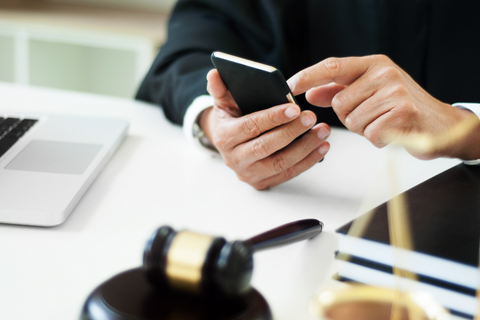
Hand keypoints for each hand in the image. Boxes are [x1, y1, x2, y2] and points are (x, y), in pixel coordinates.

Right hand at [200, 69, 330, 189]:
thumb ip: (219, 88)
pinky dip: (308, 161)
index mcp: (224, 137)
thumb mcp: (223, 102)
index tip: (294, 108)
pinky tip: (322, 147)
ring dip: (305, 147)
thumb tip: (214, 73)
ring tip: (323, 131)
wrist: (229, 145)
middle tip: (311, 117)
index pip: (250, 127)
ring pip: (280, 163)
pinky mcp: (262, 183)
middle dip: (291, 132)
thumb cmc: (231, 119)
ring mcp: (248, 174)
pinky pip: (288, 173)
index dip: (272, 117)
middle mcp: (234, 159)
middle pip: (266, 147)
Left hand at [287, 55, 479, 159]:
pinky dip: (377, 139)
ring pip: (353, 121)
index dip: (308, 76)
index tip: (289, 87)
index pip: (332, 66)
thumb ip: (339, 90)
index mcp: (373, 64)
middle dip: (350, 116)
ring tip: (385, 122)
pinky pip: (370, 134)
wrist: (440, 125)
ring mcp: (395, 92)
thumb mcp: (369, 92)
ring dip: (365, 128)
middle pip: (339, 102)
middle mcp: (384, 72)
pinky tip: (392, 131)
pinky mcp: (402, 113)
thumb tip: (311, 93)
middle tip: (373, 115)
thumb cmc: (400, 108)